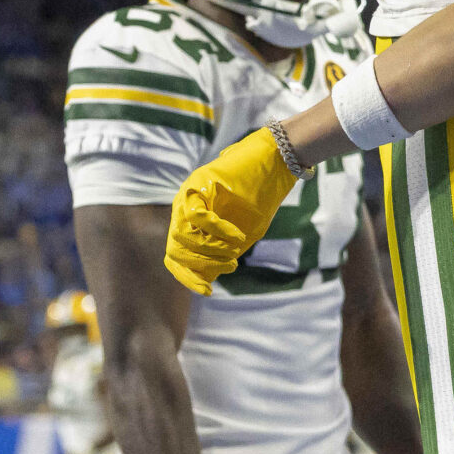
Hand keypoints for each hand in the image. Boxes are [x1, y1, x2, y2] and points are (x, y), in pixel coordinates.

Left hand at [165, 129, 299, 294]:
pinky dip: (217, 231)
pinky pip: (197, 217)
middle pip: (176, 249)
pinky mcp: (200, 181)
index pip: (175, 255)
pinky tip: (236, 235)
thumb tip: (206, 277)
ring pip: (183, 236)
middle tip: (231, 264)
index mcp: (189, 221)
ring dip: (210, 250)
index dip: (187, 277)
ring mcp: (189, 194)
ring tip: (234, 249)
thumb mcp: (241, 234)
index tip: (207, 291)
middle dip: (203, 264)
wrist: (278, 162)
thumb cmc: (262, 198)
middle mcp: (183, 208)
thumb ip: (222, 252)